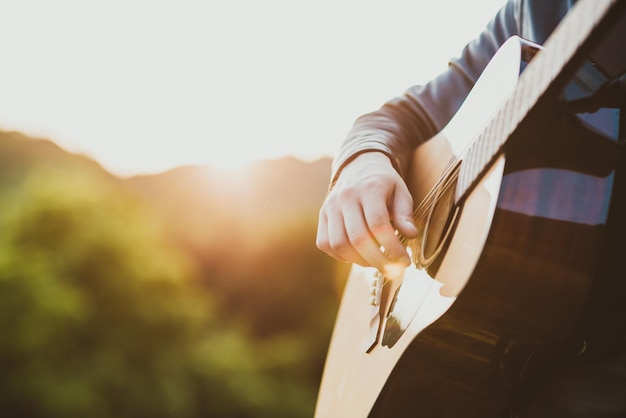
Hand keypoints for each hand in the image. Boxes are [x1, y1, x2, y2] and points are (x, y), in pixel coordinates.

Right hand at [316, 152, 417, 276]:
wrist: (358, 166)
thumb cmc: (384, 184)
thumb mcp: (401, 192)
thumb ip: (405, 214)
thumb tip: (410, 235)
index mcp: (369, 189)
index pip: (378, 224)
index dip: (392, 248)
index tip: (405, 261)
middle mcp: (345, 197)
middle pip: (358, 238)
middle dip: (378, 261)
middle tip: (393, 271)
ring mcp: (330, 207)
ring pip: (339, 244)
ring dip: (360, 261)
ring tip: (377, 263)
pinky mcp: (322, 217)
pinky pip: (326, 244)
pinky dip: (342, 256)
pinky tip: (358, 255)